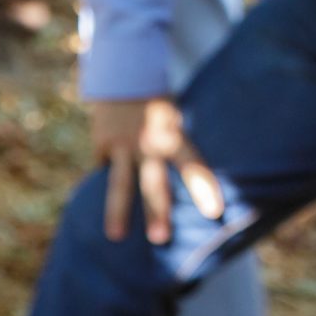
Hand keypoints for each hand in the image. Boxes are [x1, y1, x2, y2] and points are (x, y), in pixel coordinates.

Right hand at [91, 97, 223, 245]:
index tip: (215, 211)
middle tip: (161, 239)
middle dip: (157, 210)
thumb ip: (176, 152)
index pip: (192, 162)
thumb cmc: (159, 110)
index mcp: (173, 133)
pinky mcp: (102, 144)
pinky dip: (105, 181)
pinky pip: (106, 171)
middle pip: (154, 180)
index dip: (203, 186)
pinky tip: (100, 193)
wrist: (125, 75)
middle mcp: (148, 141)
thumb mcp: (174, 122)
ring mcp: (123, 144)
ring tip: (116, 237)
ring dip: (118, 212)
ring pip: (120, 183)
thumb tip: (196, 188)